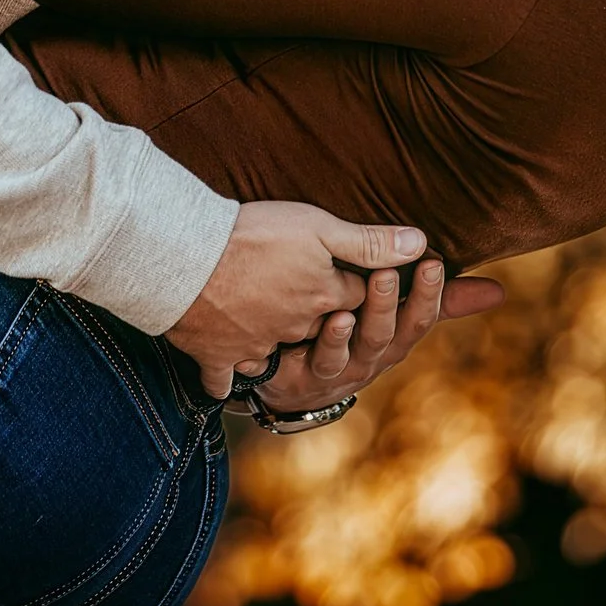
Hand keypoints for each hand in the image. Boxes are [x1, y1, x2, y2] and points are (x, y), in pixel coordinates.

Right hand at [166, 201, 426, 397]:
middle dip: (330, 319)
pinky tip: (225, 376)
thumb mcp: (318, 227)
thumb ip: (370, 241)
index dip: (364, 285)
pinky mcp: (216, 357)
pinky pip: (222, 379)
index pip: (358, 297)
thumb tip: (422, 245)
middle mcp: (296, 329)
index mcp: (324, 298)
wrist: (183, 259)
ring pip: (274, 350)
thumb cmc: (252, 235)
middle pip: (322, 327)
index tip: (368, 277)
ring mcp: (255, 347)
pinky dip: (223, 378)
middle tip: (330, 307)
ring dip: (279, 345)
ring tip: (281, 333)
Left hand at [252, 258, 507, 415]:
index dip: (430, 294)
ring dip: (369, 316)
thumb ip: (441, 300)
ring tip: (376, 283)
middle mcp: (371, 359)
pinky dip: (328, 341)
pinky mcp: (302, 379)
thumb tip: (500, 291)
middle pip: (391, 334)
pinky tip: (334, 318)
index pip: (420, 318)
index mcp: (394, 339)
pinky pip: (318, 361)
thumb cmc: (351, 334)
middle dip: (400, 302)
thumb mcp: (395, 314)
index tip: (434, 261)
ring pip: (358, 348)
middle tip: (405, 267)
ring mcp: (338, 371)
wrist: (290, 378)